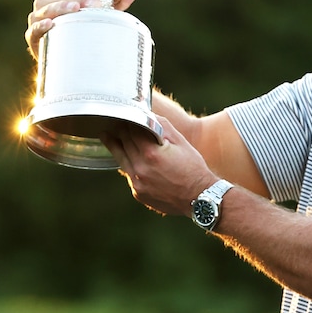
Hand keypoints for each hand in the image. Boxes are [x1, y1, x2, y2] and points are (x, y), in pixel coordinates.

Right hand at [25, 0, 136, 59]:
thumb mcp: (98, 16)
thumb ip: (114, 5)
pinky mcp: (33, 36)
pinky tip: (51, 24)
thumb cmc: (81, 30)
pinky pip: (33, 29)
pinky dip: (41, 25)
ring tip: (75, 10)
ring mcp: (37, 18)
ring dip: (59, 7)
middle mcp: (46, 3)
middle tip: (91, 4)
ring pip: (43, 7)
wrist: (65, 58)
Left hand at [102, 116, 216, 216]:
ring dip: (118, 146)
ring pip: (121, 159)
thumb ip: (162, 126)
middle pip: (122, 143)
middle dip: (120, 131)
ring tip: (111, 136)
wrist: (200, 198)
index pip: (130, 130)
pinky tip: (132, 158)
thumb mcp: (181, 142)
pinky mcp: (138, 193)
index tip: (123, 114)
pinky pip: (129, 174)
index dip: (127, 120)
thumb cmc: (193, 168)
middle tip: (115, 122)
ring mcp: (137, 183)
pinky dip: (130, 164)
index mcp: (151, 153)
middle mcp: (140, 169)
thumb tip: (148, 114)